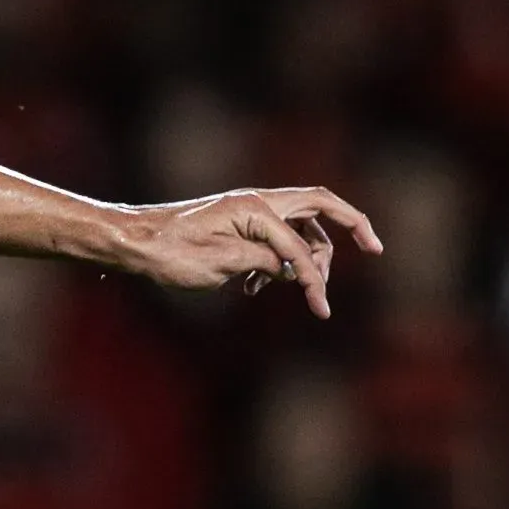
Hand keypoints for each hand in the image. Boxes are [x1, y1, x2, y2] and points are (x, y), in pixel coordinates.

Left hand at [117, 187, 381, 316]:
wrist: (132, 243)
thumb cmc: (169, 253)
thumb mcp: (220, 263)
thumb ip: (265, 262)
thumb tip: (292, 267)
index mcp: (255, 208)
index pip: (300, 245)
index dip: (313, 278)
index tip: (319, 307)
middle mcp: (257, 201)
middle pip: (320, 206)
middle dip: (351, 226)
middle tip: (375, 249)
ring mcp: (249, 211)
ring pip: (298, 226)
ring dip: (304, 255)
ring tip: (289, 288)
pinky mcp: (238, 224)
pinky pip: (275, 237)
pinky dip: (277, 260)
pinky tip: (254, 288)